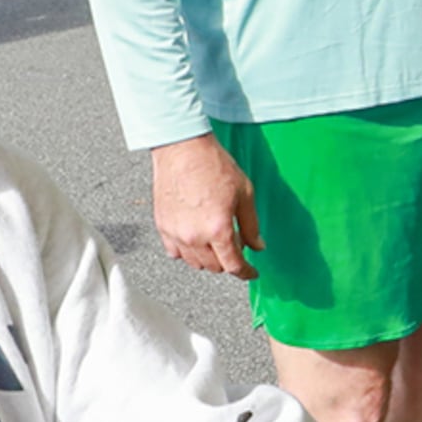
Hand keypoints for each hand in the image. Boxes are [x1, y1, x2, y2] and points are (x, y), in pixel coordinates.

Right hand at [149, 134, 258, 278]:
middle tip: (236, 245)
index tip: (251, 272)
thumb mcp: (245, 193)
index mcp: (218, 229)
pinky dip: (187, 252)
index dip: (246, 272)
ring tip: (216, 241)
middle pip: (215, 267)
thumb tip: (258, 246)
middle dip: (229, 261)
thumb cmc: (213, 165)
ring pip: (195, 263)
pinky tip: (196, 239)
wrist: (183, 148)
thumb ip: (252, 225)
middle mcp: (195, 236)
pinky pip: (175, 252)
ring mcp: (176, 233)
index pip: (233, 266)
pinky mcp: (162, 226)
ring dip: (209, 259)